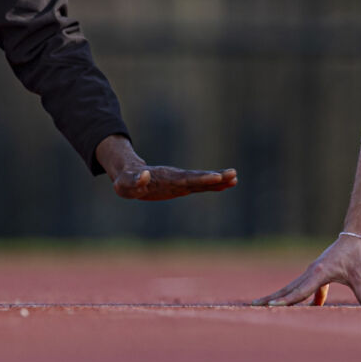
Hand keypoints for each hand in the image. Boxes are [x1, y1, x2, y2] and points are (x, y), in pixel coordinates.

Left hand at [96, 135, 236, 200]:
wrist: (129, 174)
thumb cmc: (125, 181)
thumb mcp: (124, 184)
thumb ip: (134, 181)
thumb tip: (144, 175)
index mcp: (165, 178)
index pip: (186, 179)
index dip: (201, 179)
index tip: (216, 177)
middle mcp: (176, 178)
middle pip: (198, 178)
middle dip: (215, 178)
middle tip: (233, 176)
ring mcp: (180, 181)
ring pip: (201, 181)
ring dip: (218, 181)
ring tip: (235, 179)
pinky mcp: (181, 187)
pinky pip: (199, 187)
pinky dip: (212, 186)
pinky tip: (226, 186)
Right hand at [253, 235, 360, 306]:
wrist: (355, 238)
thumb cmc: (358, 256)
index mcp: (319, 273)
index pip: (299, 291)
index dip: (286, 301)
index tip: (271, 307)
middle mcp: (310, 272)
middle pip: (287, 289)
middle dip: (271, 299)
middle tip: (253, 306)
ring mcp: (311, 272)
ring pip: (290, 287)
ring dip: (276, 296)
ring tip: (260, 304)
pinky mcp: (315, 273)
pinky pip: (300, 287)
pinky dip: (292, 295)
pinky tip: (288, 305)